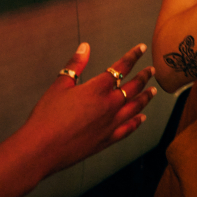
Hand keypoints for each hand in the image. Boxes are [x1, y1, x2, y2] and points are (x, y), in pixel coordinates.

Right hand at [22, 42, 156, 175]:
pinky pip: (128, 129)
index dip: (133, 56)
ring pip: (135, 107)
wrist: (42, 148)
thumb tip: (85, 47)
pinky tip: (142, 118)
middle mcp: (109, 105)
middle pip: (133, 87)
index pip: (121, 67)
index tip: (142, 48)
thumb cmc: (47, 116)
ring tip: (154, 90)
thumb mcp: (59, 85)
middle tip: (152, 70)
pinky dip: (137, 122)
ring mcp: (110, 124)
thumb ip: (75, 65)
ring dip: (146, 97)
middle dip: (144, 76)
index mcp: (97, 89)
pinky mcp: (107, 140)